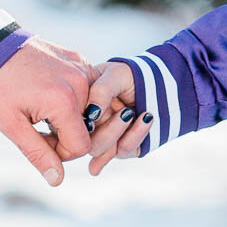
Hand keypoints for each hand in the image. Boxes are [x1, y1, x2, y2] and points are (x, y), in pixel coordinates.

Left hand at [0, 38, 97, 185]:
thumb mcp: (11, 125)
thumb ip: (38, 153)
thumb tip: (57, 180)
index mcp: (64, 103)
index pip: (81, 146)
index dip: (60, 152)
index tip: (38, 140)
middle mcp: (81, 85)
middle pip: (88, 130)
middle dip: (64, 135)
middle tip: (37, 124)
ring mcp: (83, 69)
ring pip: (90, 111)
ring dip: (70, 117)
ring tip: (42, 109)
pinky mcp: (80, 60)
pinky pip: (88, 91)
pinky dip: (74, 99)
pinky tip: (50, 94)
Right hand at [84, 61, 153, 175]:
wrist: (157, 83)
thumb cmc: (129, 76)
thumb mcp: (113, 75)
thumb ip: (100, 91)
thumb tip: (91, 114)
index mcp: (80, 109)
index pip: (69, 126)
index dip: (77, 126)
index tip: (95, 115)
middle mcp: (90, 127)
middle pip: (85, 144)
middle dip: (106, 131)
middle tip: (124, 112)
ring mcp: (106, 138)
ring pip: (102, 152)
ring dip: (119, 133)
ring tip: (132, 113)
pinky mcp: (123, 147)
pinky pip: (124, 151)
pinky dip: (136, 135)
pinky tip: (145, 118)